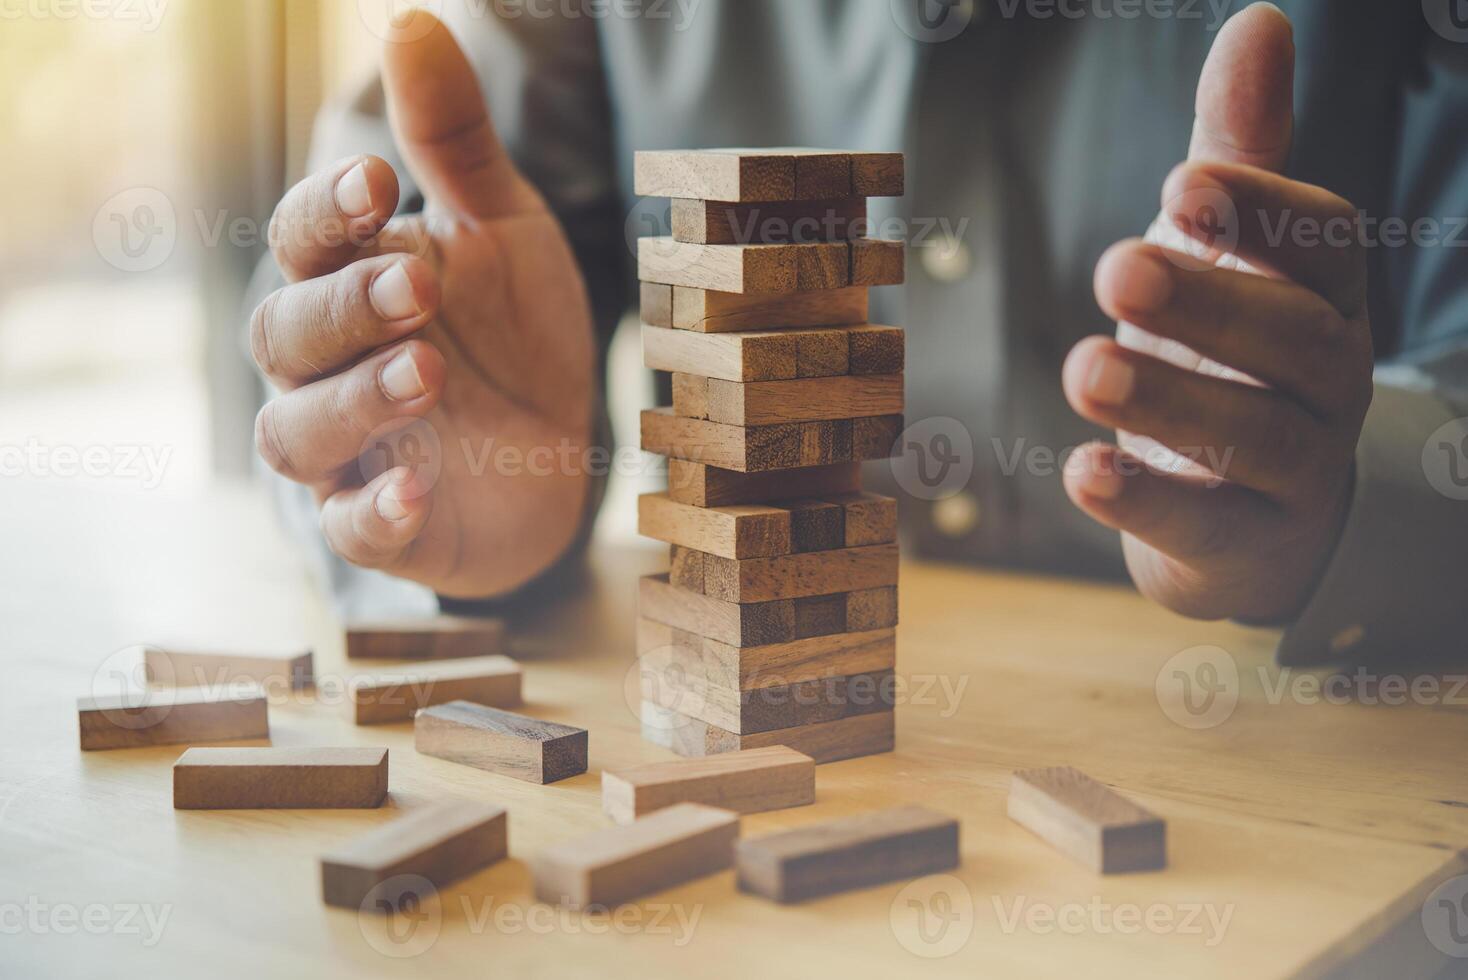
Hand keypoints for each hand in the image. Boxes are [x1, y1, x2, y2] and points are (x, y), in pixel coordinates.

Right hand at [250, 11, 594, 597]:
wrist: (561, 448)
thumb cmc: (516, 333)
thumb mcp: (506, 230)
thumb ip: (456, 144)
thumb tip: (411, 19)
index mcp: (352, 281)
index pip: (302, 239)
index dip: (327, 211)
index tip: (381, 182)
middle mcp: (329, 366)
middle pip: (284, 332)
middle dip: (346, 306)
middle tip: (421, 287)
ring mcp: (351, 450)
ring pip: (297, 432)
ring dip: (354, 400)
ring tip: (426, 372)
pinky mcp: (385, 524)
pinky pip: (352, 525)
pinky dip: (375, 509)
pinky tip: (417, 484)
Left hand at [1061, 3, 1372, 622]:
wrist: (1244, 512)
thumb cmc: (1227, 355)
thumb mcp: (1225, 255)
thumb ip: (1238, 155)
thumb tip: (1261, 19)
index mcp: (1323, 299)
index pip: (1326, 245)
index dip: (1261, 211)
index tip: (1179, 182)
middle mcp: (1329, 382)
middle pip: (1296, 340)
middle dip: (1209, 301)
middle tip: (1114, 265)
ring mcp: (1299, 471)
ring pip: (1261, 438)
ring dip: (1172, 400)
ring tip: (1084, 367)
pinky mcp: (1249, 543)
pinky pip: (1210, 525)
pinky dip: (1148, 502)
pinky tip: (1081, 472)